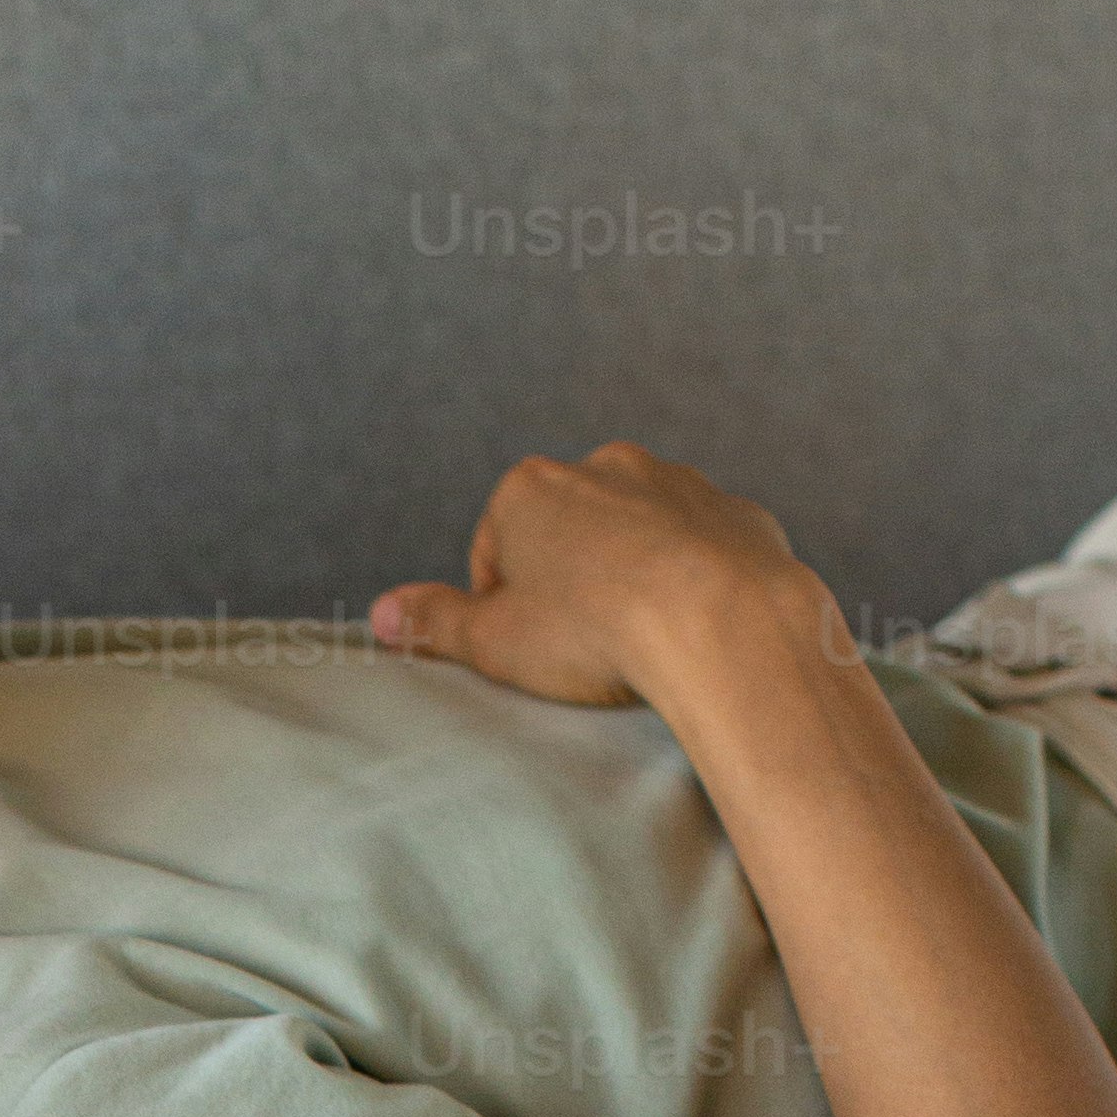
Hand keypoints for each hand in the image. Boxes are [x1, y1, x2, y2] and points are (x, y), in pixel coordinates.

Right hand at [372, 442, 827, 712]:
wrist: (721, 622)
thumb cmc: (595, 632)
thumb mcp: (493, 641)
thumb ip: (433, 624)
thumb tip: (381, 615)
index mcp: (530, 489)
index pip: (494, 549)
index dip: (501, 606)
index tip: (524, 648)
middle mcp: (603, 467)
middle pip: (567, 532)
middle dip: (568, 582)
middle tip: (577, 649)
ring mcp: (676, 483)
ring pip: (637, 535)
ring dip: (631, 577)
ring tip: (637, 642)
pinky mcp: (735, 512)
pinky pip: (701, 549)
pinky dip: (693, 581)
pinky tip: (691, 629)